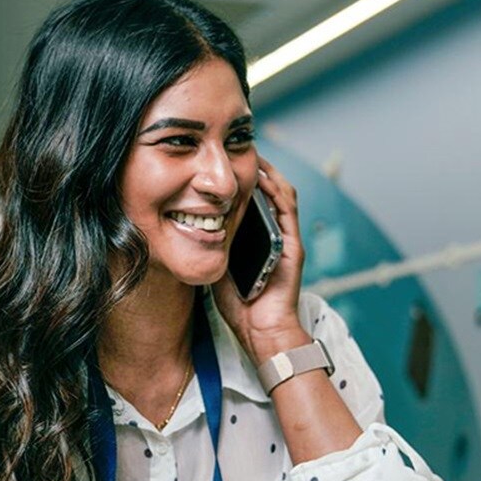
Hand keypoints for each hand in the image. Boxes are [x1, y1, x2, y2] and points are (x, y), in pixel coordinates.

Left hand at [213, 156, 308, 364]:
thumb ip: (211, 244)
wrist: (261, 332)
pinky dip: (276, 191)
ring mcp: (287, 239)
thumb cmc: (240, 306)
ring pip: (283, 194)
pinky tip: (262, 177)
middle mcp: (277, 235)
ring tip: (250, 154)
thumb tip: (187, 226)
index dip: (243, 178)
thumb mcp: (218, 265)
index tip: (224, 161)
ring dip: (268, 172)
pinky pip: (288, 210)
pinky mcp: (293, 247)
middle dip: (256, 167)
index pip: (255, 199)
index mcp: (261, 238)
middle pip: (271, 191)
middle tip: (237, 148)